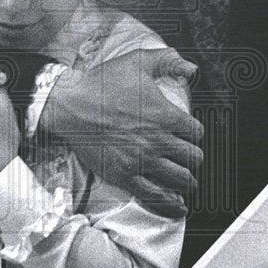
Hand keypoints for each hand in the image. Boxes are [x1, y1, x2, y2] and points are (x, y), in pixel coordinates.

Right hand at [41, 48, 202, 217]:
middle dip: (194, 157)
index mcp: (165, 115)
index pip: (197, 132)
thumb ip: (168, 61)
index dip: (195, 133)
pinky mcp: (125, 175)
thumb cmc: (102, 82)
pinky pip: (155, 196)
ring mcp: (142, 160)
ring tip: (187, 181)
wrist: (70, 105)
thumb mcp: (137, 61)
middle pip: (194, 158)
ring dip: (188, 180)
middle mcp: (158, 140)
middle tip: (188, 157)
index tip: (188, 134)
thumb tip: (191, 69)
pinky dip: (171, 203)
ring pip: (181, 179)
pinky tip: (179, 206)